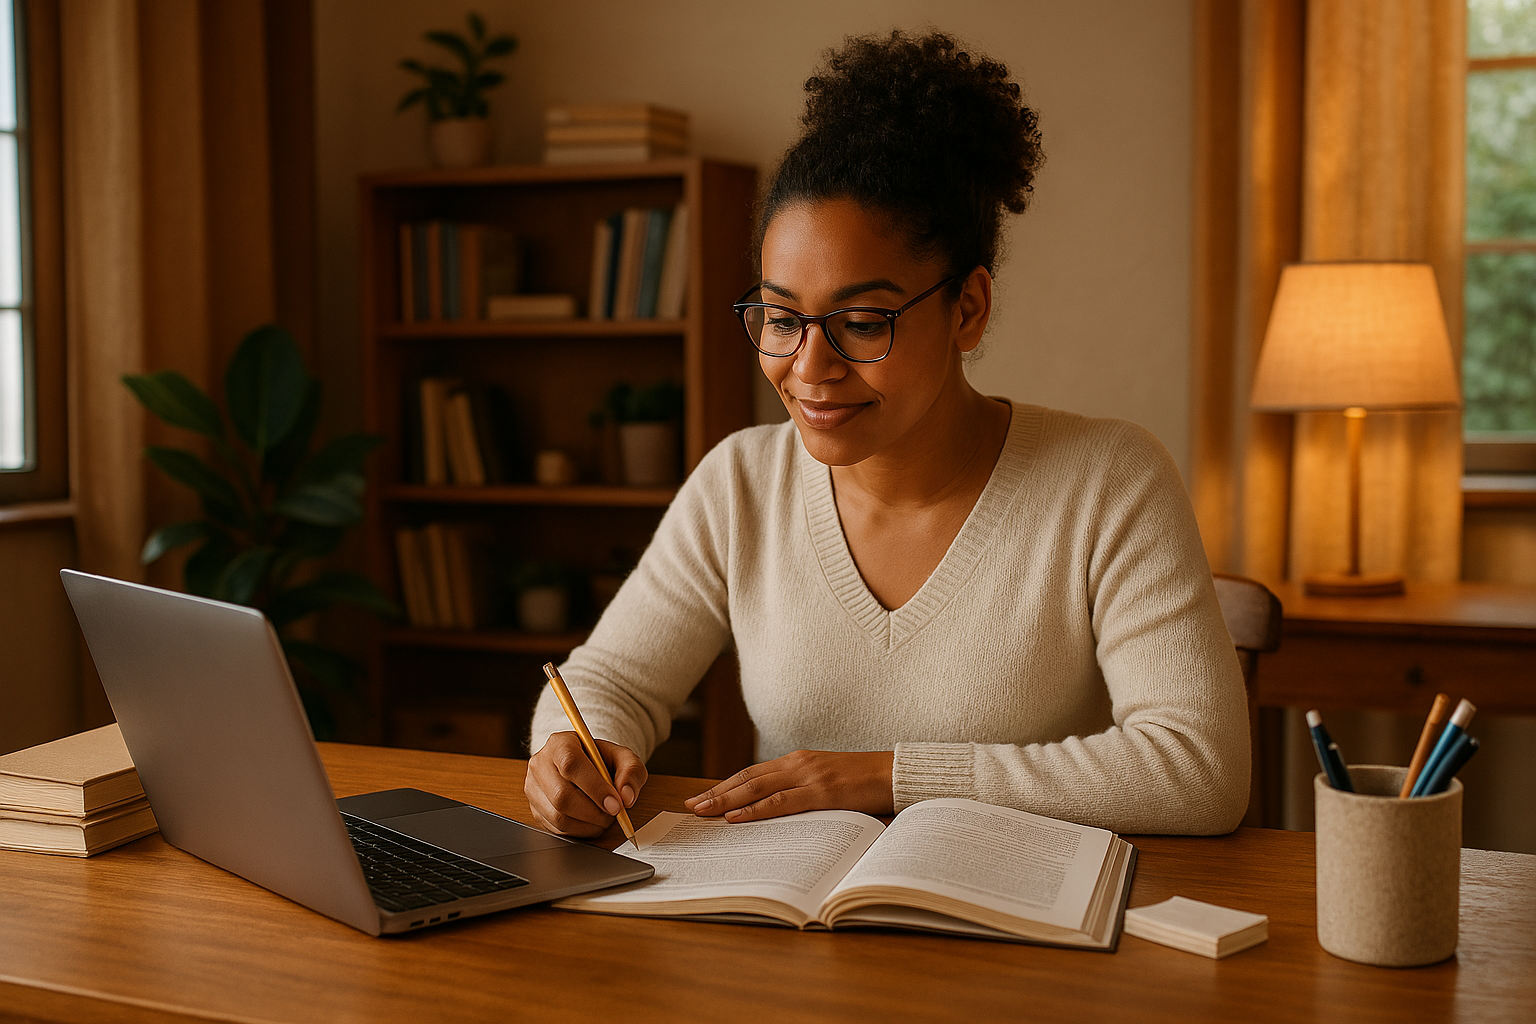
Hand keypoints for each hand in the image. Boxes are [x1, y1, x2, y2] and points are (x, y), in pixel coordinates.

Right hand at [525, 732, 646, 837]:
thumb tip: (626, 796)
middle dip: (593, 811)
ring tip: (605, 818)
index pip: (571, 764)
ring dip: (588, 824)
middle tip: (614, 813)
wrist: (584, 766)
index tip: (615, 803)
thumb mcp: (622, 757)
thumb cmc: (601, 760)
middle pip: (561, 795)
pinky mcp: (534, 809)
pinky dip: (579, 831)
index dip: (595, 787)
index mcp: (560, 743)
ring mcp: (533, 788)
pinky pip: (556, 829)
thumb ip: (631, 771)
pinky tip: (592, 822)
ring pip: (558, 816)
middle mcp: (540, 764)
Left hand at [683, 750, 893, 822]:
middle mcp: (798, 764)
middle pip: (746, 778)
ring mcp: (808, 776)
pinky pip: (781, 803)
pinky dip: (755, 810)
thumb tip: (776, 810)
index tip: (703, 796)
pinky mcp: (821, 792)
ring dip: (726, 801)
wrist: (895, 773)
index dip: (725, 785)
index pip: (752, 773)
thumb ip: (802, 790)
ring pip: (756, 788)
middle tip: (690, 805)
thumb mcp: (827, 781)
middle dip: (716, 793)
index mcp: (798, 761)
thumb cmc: (864, 781)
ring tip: (702, 811)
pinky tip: (736, 817)